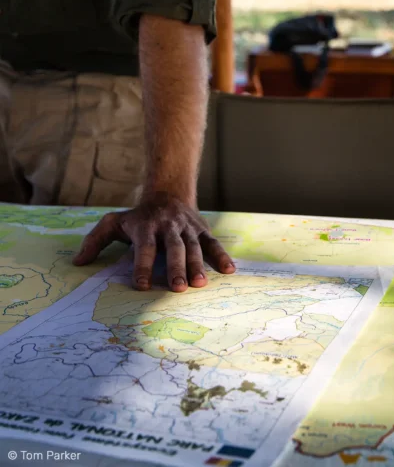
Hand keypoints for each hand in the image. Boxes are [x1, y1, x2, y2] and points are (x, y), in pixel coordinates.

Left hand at [72, 192, 234, 291]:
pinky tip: (229, 270)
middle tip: (178, 289)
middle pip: (172, 248)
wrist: (168, 192)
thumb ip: (96, 241)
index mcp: (145, 226)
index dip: (142, 266)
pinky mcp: (202, 229)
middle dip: (176, 268)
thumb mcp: (114, 222)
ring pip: (194, 246)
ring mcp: (187, 228)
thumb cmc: (138, 216)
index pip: (144, 247)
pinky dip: (222, 256)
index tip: (142, 285)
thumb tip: (77, 262)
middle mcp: (168, 226)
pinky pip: (213, 243)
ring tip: (200, 284)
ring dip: (198, 265)